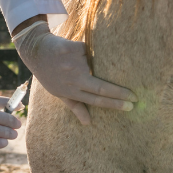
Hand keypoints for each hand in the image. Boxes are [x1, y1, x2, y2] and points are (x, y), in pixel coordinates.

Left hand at [14, 21, 135, 124]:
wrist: (36, 51)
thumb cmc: (48, 74)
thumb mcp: (58, 93)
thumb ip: (74, 106)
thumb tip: (88, 123)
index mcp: (71, 91)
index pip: (97, 100)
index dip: (115, 104)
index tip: (130, 106)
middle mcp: (73, 79)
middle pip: (102, 87)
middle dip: (121, 93)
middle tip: (136, 96)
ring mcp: (74, 63)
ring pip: (97, 65)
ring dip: (99, 64)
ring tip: (97, 64)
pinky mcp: (75, 48)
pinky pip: (90, 50)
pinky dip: (90, 51)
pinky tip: (83, 50)